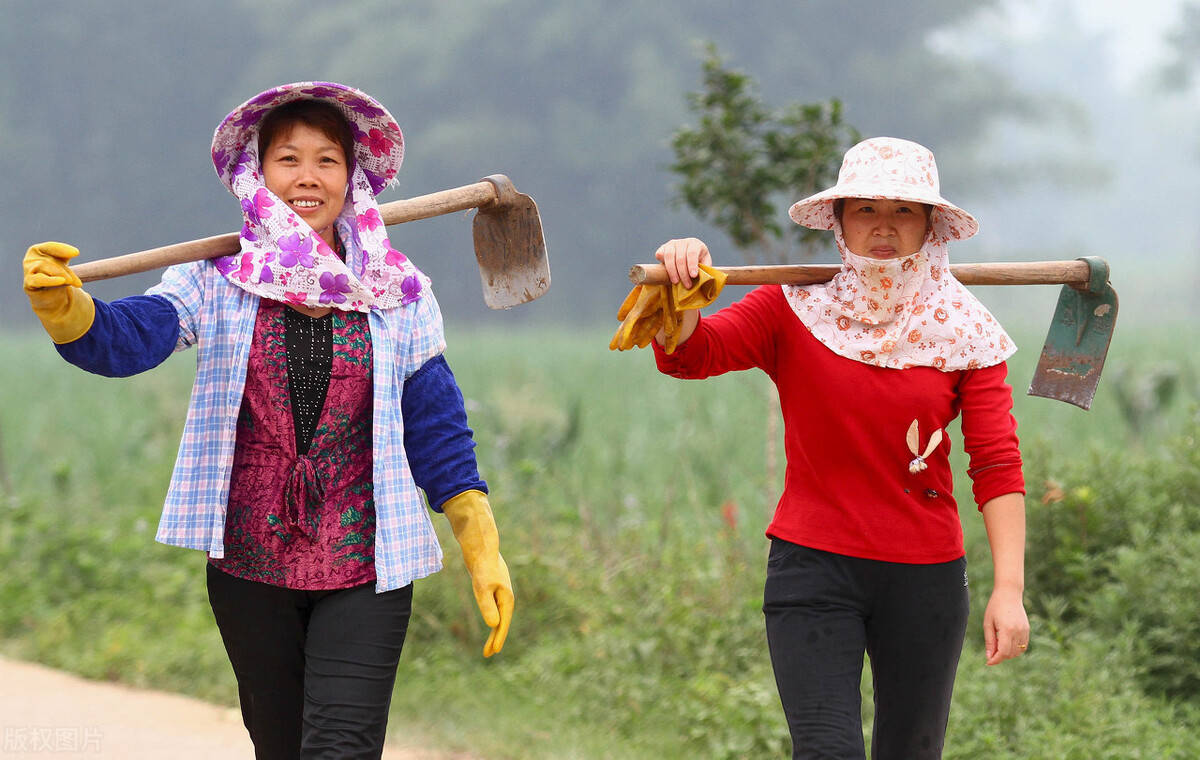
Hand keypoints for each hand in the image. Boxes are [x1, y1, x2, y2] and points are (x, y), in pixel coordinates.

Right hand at [23, 242, 94, 343]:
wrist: (54, 300)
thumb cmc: (61, 279)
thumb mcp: (69, 267)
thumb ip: (73, 261)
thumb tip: (85, 254)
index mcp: (39, 251)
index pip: (49, 247)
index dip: (61, 249)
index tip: (77, 254)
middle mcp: (31, 260)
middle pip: (50, 261)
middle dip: (66, 270)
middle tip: (77, 281)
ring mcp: (28, 272)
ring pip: (45, 269)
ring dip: (62, 276)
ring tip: (72, 283)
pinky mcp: (29, 285)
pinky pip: (37, 280)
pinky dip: (49, 280)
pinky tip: (61, 281)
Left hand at [442, 490, 513, 656]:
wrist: (481, 547)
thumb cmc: (482, 567)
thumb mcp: (482, 588)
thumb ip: (487, 606)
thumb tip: (493, 625)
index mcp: (507, 598)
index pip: (503, 623)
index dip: (497, 638)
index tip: (492, 652)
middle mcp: (505, 597)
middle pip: (502, 622)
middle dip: (495, 639)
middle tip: (487, 655)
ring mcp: (500, 593)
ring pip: (498, 616)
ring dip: (494, 631)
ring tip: (488, 646)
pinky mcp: (493, 589)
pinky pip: (493, 608)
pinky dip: (491, 619)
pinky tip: (490, 622)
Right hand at [655, 237, 711, 288]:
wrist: (686, 260)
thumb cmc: (697, 263)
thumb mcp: (704, 265)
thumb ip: (705, 270)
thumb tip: (704, 279)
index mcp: (695, 244)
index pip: (692, 253)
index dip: (692, 265)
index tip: (693, 276)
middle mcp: (683, 242)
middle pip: (681, 258)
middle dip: (683, 273)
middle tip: (687, 285)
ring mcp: (671, 244)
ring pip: (669, 257)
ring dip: (672, 271)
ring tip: (676, 282)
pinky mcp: (662, 248)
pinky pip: (660, 255)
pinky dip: (663, 264)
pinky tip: (668, 274)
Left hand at [983, 586, 1029, 664]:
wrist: (1009, 594)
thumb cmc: (995, 607)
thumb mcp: (988, 623)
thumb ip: (989, 641)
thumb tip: (989, 657)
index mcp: (1007, 629)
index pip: (1003, 652)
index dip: (996, 660)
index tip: (988, 662)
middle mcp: (1018, 631)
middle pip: (1010, 653)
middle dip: (1000, 656)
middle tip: (991, 651)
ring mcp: (1024, 631)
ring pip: (1018, 652)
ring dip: (1008, 654)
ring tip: (998, 644)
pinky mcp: (1027, 629)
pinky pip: (1023, 646)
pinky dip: (1015, 649)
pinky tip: (1006, 643)